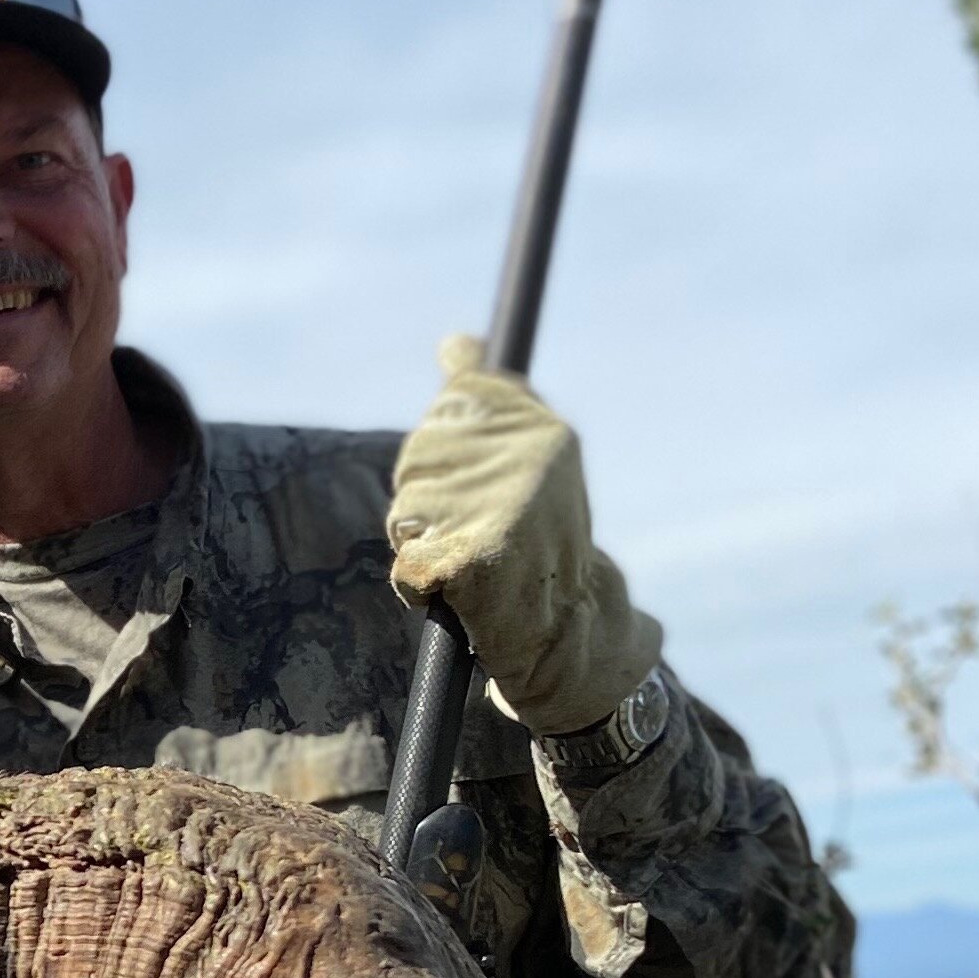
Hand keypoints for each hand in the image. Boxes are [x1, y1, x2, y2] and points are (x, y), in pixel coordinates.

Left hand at [384, 336, 661, 736]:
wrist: (572, 635)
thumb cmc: (536, 544)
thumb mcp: (521, 456)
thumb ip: (482, 401)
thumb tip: (456, 342)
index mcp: (544, 429)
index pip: (457, 397)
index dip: (450, 445)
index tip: (478, 477)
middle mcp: (532, 457)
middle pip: (418, 456)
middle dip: (430, 499)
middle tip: (482, 533)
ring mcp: (505, 507)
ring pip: (406, 511)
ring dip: (424, 544)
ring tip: (476, 565)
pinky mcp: (475, 561)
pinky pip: (408, 567)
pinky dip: (421, 586)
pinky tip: (460, 595)